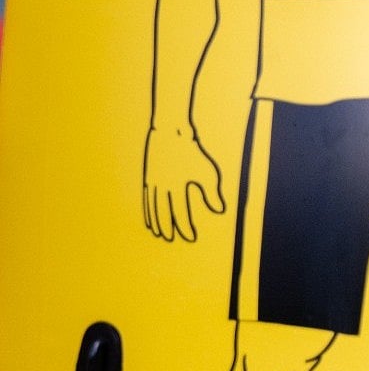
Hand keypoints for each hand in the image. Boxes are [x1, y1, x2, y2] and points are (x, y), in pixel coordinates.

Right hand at [142, 126, 224, 240]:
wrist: (171, 131)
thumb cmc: (192, 151)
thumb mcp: (207, 171)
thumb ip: (212, 193)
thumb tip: (219, 210)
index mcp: (176, 186)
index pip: (180, 212)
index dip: (185, 226)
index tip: (190, 237)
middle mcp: (162, 186)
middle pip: (164, 212)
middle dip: (168, 227)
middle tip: (170, 239)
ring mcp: (153, 181)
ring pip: (153, 207)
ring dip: (156, 221)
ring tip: (159, 233)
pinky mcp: (149, 176)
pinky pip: (148, 198)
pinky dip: (148, 210)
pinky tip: (150, 218)